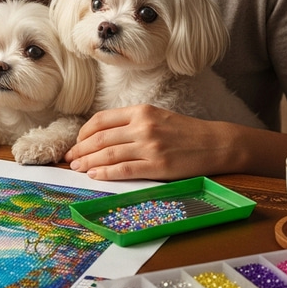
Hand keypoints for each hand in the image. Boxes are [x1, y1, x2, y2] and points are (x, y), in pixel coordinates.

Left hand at [65, 104, 286, 179]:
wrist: (217, 144)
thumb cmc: (185, 132)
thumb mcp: (157, 117)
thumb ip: (131, 123)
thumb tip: (102, 136)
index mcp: (141, 111)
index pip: (101, 120)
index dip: (84, 133)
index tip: (76, 142)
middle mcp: (143, 126)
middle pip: (100, 138)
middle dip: (80, 149)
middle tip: (69, 158)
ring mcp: (150, 146)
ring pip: (108, 154)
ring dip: (88, 162)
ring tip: (77, 168)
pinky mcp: (157, 166)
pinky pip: (124, 170)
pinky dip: (105, 173)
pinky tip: (95, 176)